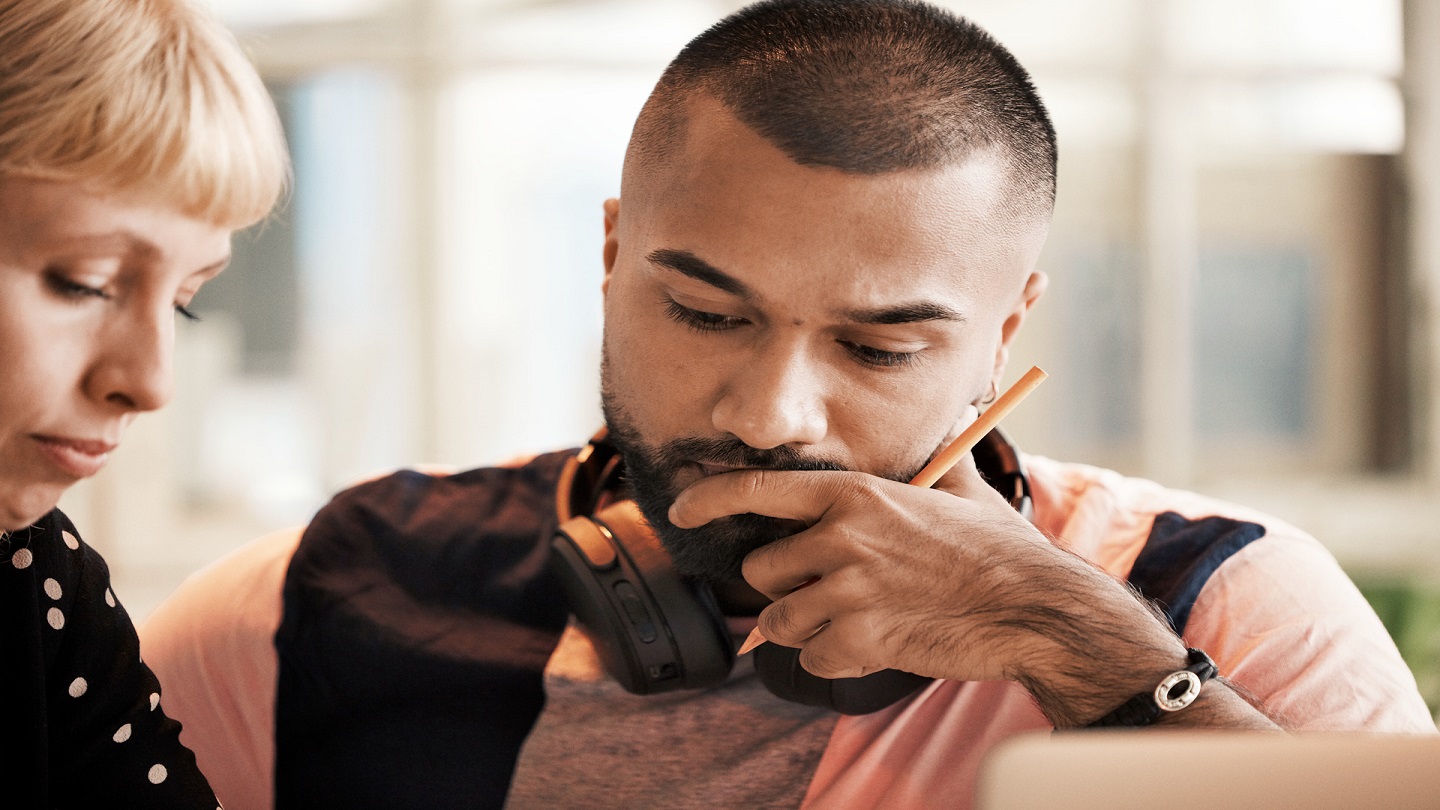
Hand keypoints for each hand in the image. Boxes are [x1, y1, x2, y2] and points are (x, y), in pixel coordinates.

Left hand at [668, 450, 1189, 726]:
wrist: (1032, 608)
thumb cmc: (999, 550)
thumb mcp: (961, 488)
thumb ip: (936, 459)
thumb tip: (954, 418)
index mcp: (855, 496)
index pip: (758, 490)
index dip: (709, 499)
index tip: (680, 511)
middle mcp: (841, 538)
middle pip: (761, 572)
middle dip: (786, 589)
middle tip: (831, 594)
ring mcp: (847, 591)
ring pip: (781, 623)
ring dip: (809, 630)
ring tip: (859, 622)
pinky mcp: (858, 641)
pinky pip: (812, 660)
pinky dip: (837, 661)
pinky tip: (876, 647)